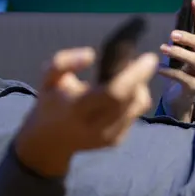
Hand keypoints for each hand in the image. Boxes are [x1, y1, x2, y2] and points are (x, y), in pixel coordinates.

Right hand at [15, 47, 157, 176]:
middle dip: (142, 78)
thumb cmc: (51, 102)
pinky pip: (135, 114)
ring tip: (129, 76)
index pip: (113, 92)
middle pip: (131, 100)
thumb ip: (63, 62)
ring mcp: (108, 136)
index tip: (147, 57)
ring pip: (138, 107)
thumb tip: (91, 54)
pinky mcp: (116, 141)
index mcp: (76, 108)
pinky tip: (121, 93)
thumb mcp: (47, 78)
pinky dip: (133, 99)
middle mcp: (94, 126)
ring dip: (139, 87)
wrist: (51, 140)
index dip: (135, 75)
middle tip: (144, 61)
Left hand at [158, 0, 194, 121]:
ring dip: (179, 53)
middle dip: (189, 38)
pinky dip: (170, 72)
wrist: (176, 99)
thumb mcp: (177, 51)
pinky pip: (184, 79)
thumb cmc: (177, 71)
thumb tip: (178, 11)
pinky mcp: (193, 88)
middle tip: (171, 34)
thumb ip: (178, 35)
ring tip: (163, 49)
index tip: (193, 2)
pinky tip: (159, 68)